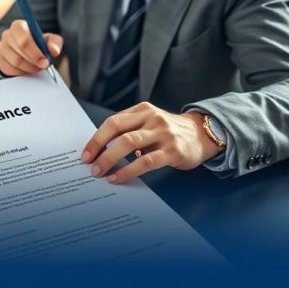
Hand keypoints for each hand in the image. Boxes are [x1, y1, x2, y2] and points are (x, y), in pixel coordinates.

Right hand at [0, 20, 62, 76]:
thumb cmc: (38, 43)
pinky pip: (11, 69)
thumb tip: (53, 50)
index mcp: (19, 26)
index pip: (24, 39)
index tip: (45, 61)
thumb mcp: (49, 40)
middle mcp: (7, 35)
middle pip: (20, 51)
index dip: (35, 52)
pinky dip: (22, 72)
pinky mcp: (0, 60)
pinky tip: (28, 69)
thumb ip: (55, 43)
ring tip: (37, 67)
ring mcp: (2, 48)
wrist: (24, 52)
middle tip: (43, 66)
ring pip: (16, 62)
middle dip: (34, 61)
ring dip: (29, 67)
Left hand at [80, 102, 220, 183]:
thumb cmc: (169, 132)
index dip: (96, 139)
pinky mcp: (172, 151)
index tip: (85, 154)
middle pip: (118, 131)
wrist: (202, 134)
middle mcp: (152, 118)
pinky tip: (118, 177)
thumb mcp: (149, 122)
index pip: (113, 122)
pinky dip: (128, 171)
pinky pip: (145, 162)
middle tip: (89, 165)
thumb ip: (129, 130)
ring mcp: (163, 134)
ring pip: (129, 144)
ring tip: (100, 172)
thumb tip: (100, 150)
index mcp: (142, 110)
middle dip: (99, 149)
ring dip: (110, 159)